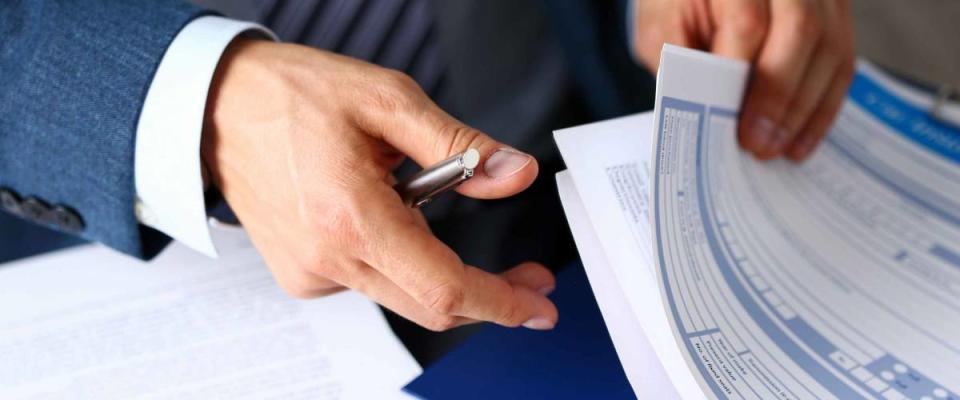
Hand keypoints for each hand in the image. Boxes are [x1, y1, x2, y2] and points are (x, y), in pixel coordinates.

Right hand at [201, 39, 557, 330]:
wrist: (218, 108)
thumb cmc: (295, 96)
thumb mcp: (388, 100)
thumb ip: (460, 145)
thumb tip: (515, 175)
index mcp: (350, 216)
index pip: (443, 287)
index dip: (501, 302)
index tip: (538, 305)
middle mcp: (327, 258)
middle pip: (429, 305)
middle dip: (488, 297)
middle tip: (528, 277)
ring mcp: (310, 274)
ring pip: (402, 294)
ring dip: (437, 265)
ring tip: (409, 191)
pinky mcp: (301, 277)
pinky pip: (370, 282)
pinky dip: (396, 257)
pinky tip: (376, 211)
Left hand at [631, 0, 854, 160]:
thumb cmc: (678, 4)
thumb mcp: (662, 29)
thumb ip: (683, 65)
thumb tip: (709, 116)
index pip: (748, 24)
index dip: (746, 81)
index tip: (736, 127)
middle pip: (801, 30)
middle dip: (781, 97)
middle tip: (760, 145)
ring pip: (831, 47)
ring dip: (806, 108)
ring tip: (780, 148)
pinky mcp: (834, 9)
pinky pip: (842, 57)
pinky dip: (823, 103)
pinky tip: (800, 137)